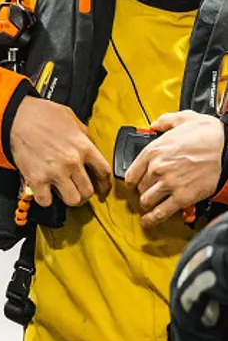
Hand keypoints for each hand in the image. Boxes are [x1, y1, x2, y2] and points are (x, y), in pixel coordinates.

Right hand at [10, 96, 111, 207]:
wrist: (14, 116)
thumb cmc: (39, 114)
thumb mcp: (69, 117)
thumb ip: (82, 133)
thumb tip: (88, 143)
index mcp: (83, 146)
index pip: (104, 172)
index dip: (104, 183)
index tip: (101, 187)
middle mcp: (72, 161)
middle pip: (88, 191)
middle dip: (84, 192)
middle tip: (77, 189)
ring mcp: (55, 171)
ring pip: (72, 200)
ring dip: (67, 197)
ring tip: (61, 191)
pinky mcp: (36, 178)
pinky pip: (46, 201)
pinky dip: (45, 198)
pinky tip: (43, 190)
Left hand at [126, 111, 223, 228]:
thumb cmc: (209, 134)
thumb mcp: (183, 119)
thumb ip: (164, 121)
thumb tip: (155, 125)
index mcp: (153, 151)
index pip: (131, 172)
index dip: (131, 180)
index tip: (133, 183)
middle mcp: (157, 168)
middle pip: (140, 187)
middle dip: (142, 191)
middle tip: (146, 192)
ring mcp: (169, 184)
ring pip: (147, 200)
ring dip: (147, 203)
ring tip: (149, 204)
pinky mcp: (183, 197)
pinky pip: (161, 212)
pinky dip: (152, 219)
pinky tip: (148, 221)